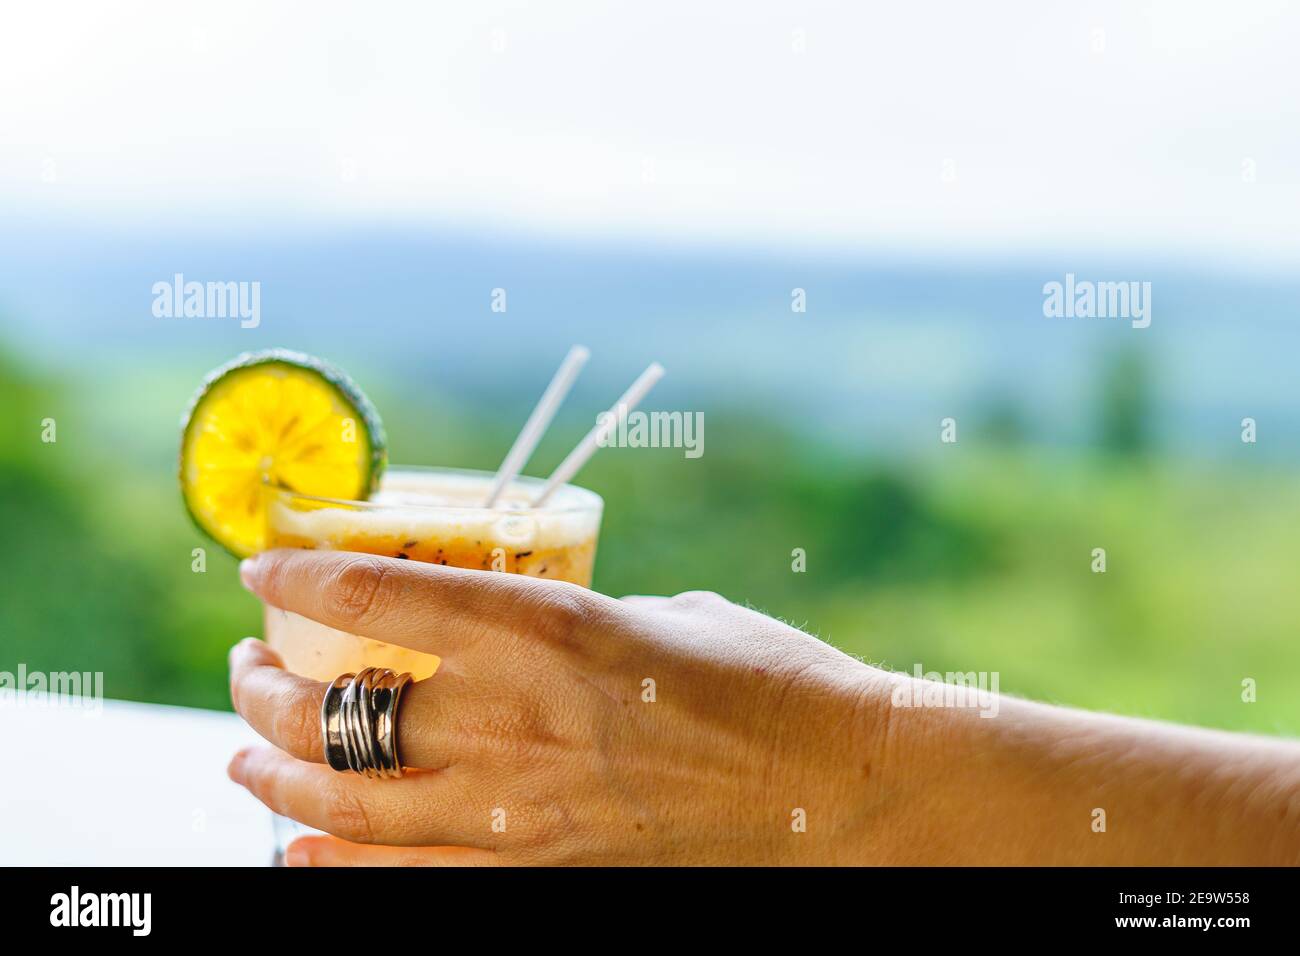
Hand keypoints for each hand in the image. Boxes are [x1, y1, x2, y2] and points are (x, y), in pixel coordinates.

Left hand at [228, 549, 889, 865]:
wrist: (842, 790)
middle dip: (263, 687)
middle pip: (334, 713)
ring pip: (346, 804)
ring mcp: (525, 811)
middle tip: (246, 666)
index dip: (300, 578)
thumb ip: (564, 624)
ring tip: (244, 758)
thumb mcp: (658, 614)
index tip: (262, 567)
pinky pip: (407, 877)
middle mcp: (519, 721)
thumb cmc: (769, 677)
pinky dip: (334, 865)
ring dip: (273, 778)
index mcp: (552, 630)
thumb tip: (508, 628)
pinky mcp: (545, 871)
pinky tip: (297, 849)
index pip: (380, 597)